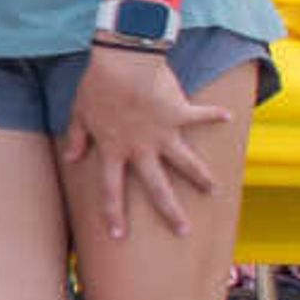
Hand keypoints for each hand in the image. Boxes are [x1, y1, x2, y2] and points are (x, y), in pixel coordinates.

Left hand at [60, 43, 232, 239]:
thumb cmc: (96, 86)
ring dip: (201, 177)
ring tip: (214, 190)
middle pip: (157, 188)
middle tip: (183, 230)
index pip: (111, 190)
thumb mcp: (79, 113)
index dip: (113, 214)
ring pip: (186, 163)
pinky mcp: (181, 114)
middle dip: (170, 212)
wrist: (123, 64)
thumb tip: (71, 159)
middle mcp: (141, 148)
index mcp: (114, 150)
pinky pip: (200, 116)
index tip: (118, 236)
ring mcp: (164, 134)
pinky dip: (213, 115)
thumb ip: (76, 137)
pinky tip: (228, 116)